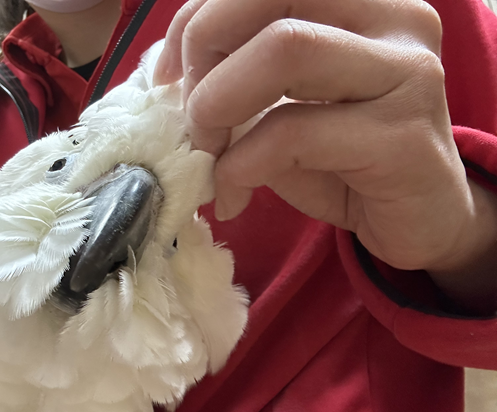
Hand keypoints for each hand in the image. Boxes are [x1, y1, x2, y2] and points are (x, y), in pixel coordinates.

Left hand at [155, 0, 496, 311]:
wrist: (415, 219)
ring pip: (285, 48)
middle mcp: (393, 17)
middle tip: (189, 116)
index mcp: (358, 1)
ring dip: (218, 106)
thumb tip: (169, 73)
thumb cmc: (342, 161)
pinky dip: (241, 165)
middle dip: (203, 51)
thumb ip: (239, 77)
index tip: (167, 76)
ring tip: (208, 154)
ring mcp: (406, 72)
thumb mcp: (280, 108)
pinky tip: (234, 194)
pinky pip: (293, 133)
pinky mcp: (403, 136)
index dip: (195, 20)